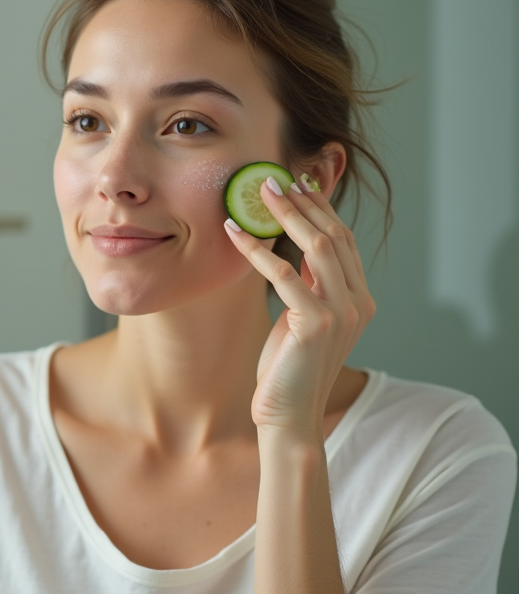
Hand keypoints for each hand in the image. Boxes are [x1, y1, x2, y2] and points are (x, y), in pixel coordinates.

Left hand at [224, 176, 374, 440]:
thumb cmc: (289, 368)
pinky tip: (235, 234)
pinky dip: (257, 250)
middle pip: (333, 237)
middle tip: (273, 178)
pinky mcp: (315, 325)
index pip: (343, 240)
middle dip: (303, 203)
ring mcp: (341, 313)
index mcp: (359, 299)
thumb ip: (309, 285)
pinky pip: (285, 275)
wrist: (288, 415)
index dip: (321, 208)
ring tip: (257, 193)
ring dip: (286, 215)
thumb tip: (297, 245)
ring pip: (317, 247)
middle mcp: (358, 302)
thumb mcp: (304, 318)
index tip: (297, 182)